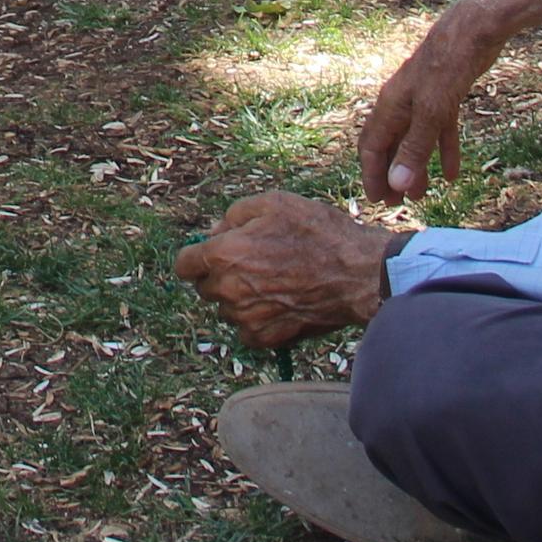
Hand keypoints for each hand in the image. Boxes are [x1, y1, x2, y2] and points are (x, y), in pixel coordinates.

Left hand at [173, 193, 402, 348]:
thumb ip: (234, 215)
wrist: (357, 273)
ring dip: (239, 298)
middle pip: (205, 288)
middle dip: (221, 275)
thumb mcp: (274, 203)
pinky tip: (280, 302)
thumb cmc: (318, 233)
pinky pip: (247, 329)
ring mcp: (246, 317)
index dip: (195, 258)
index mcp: (223, 255)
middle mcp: (228, 290)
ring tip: (273, 282)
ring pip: (227, 309)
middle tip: (253, 264)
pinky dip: (257, 319)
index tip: (209, 256)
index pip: (183, 265)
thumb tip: (215, 231)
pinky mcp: (266, 338)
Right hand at [357, 0, 541, 202]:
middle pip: (391, 145)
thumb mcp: (431, 112)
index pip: (372, 147)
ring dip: (416, 167)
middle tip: (397, 203)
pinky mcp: (445, 96)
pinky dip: (443, 151)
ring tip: (422, 194)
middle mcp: (402, 103)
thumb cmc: (447, 66)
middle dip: (392, 174)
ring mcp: (424, 99)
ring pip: (415, 141)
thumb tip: (398, 184)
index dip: (372, 174)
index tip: (379, 201)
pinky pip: (440, 131)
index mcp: (390, 105)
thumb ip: (415, 148)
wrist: (474, 29)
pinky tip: (452, 174)